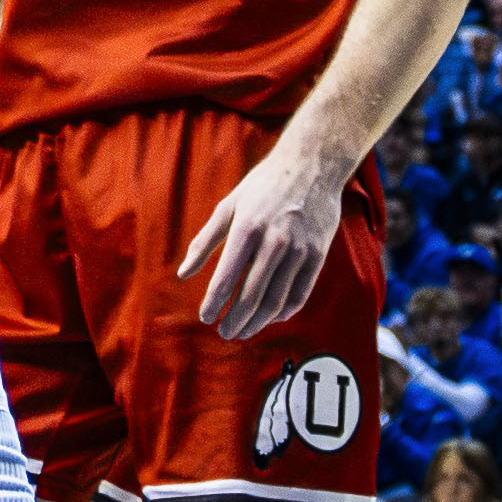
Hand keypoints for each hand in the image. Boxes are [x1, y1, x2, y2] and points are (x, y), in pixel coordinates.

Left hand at [178, 145, 341, 338]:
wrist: (311, 168)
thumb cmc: (262, 186)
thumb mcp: (229, 205)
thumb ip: (205, 240)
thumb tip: (183, 273)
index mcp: (247, 227)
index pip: (227, 276)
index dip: (214, 301)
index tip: (205, 317)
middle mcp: (274, 241)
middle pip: (252, 294)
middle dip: (236, 319)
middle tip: (224, 333)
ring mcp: (299, 250)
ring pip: (277, 300)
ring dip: (258, 321)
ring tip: (244, 331)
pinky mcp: (318, 256)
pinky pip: (300, 294)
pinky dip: (284, 312)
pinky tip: (270, 318)